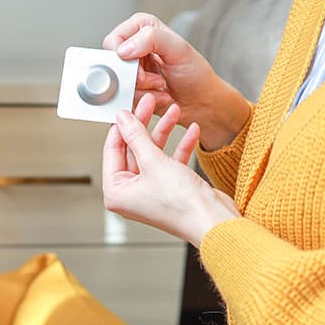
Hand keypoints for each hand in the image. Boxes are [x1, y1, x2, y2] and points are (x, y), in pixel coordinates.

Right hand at [103, 13, 250, 150]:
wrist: (200, 101)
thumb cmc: (195, 74)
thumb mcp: (178, 49)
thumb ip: (152, 38)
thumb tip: (124, 49)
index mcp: (141, 28)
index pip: (113, 41)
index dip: (123, 57)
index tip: (140, 66)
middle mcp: (133, 47)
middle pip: (113, 66)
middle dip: (136, 78)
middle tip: (155, 79)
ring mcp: (130, 71)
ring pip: (117, 85)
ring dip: (141, 91)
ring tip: (160, 86)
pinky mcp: (130, 90)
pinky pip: (123, 99)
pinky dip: (141, 101)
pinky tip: (157, 96)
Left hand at [103, 94, 238, 247]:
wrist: (212, 222)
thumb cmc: (181, 204)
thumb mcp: (154, 162)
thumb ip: (136, 137)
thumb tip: (122, 119)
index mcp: (115, 192)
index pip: (112, 150)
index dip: (121, 126)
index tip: (129, 106)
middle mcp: (130, 193)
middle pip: (133, 150)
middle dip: (145, 125)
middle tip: (151, 102)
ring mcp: (150, 191)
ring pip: (153, 153)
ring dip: (165, 132)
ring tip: (175, 111)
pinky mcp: (169, 188)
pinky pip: (170, 162)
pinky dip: (180, 147)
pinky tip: (192, 130)